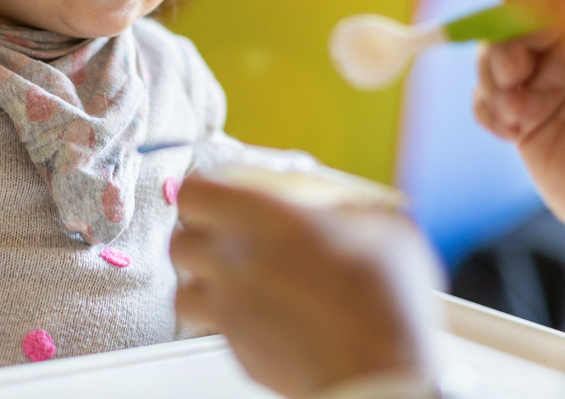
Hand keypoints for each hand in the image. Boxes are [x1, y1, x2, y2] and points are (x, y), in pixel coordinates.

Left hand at [171, 175, 441, 398]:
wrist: (376, 373)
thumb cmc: (384, 298)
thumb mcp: (383, 228)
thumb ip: (349, 208)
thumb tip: (343, 208)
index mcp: (263, 219)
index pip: (195, 193)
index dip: (204, 191)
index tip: (222, 192)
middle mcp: (234, 262)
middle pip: (180, 243)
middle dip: (198, 236)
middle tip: (227, 235)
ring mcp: (231, 312)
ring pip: (185, 290)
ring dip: (204, 281)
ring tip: (237, 278)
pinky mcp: (238, 352)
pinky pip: (216, 329)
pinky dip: (228, 320)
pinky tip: (260, 315)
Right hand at [474, 0, 564, 270]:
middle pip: (515, 22)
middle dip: (505, 40)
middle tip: (514, 72)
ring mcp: (545, 90)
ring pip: (492, 58)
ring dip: (492, 78)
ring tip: (516, 110)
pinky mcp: (523, 125)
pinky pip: (483, 101)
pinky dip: (486, 109)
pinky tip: (509, 129)